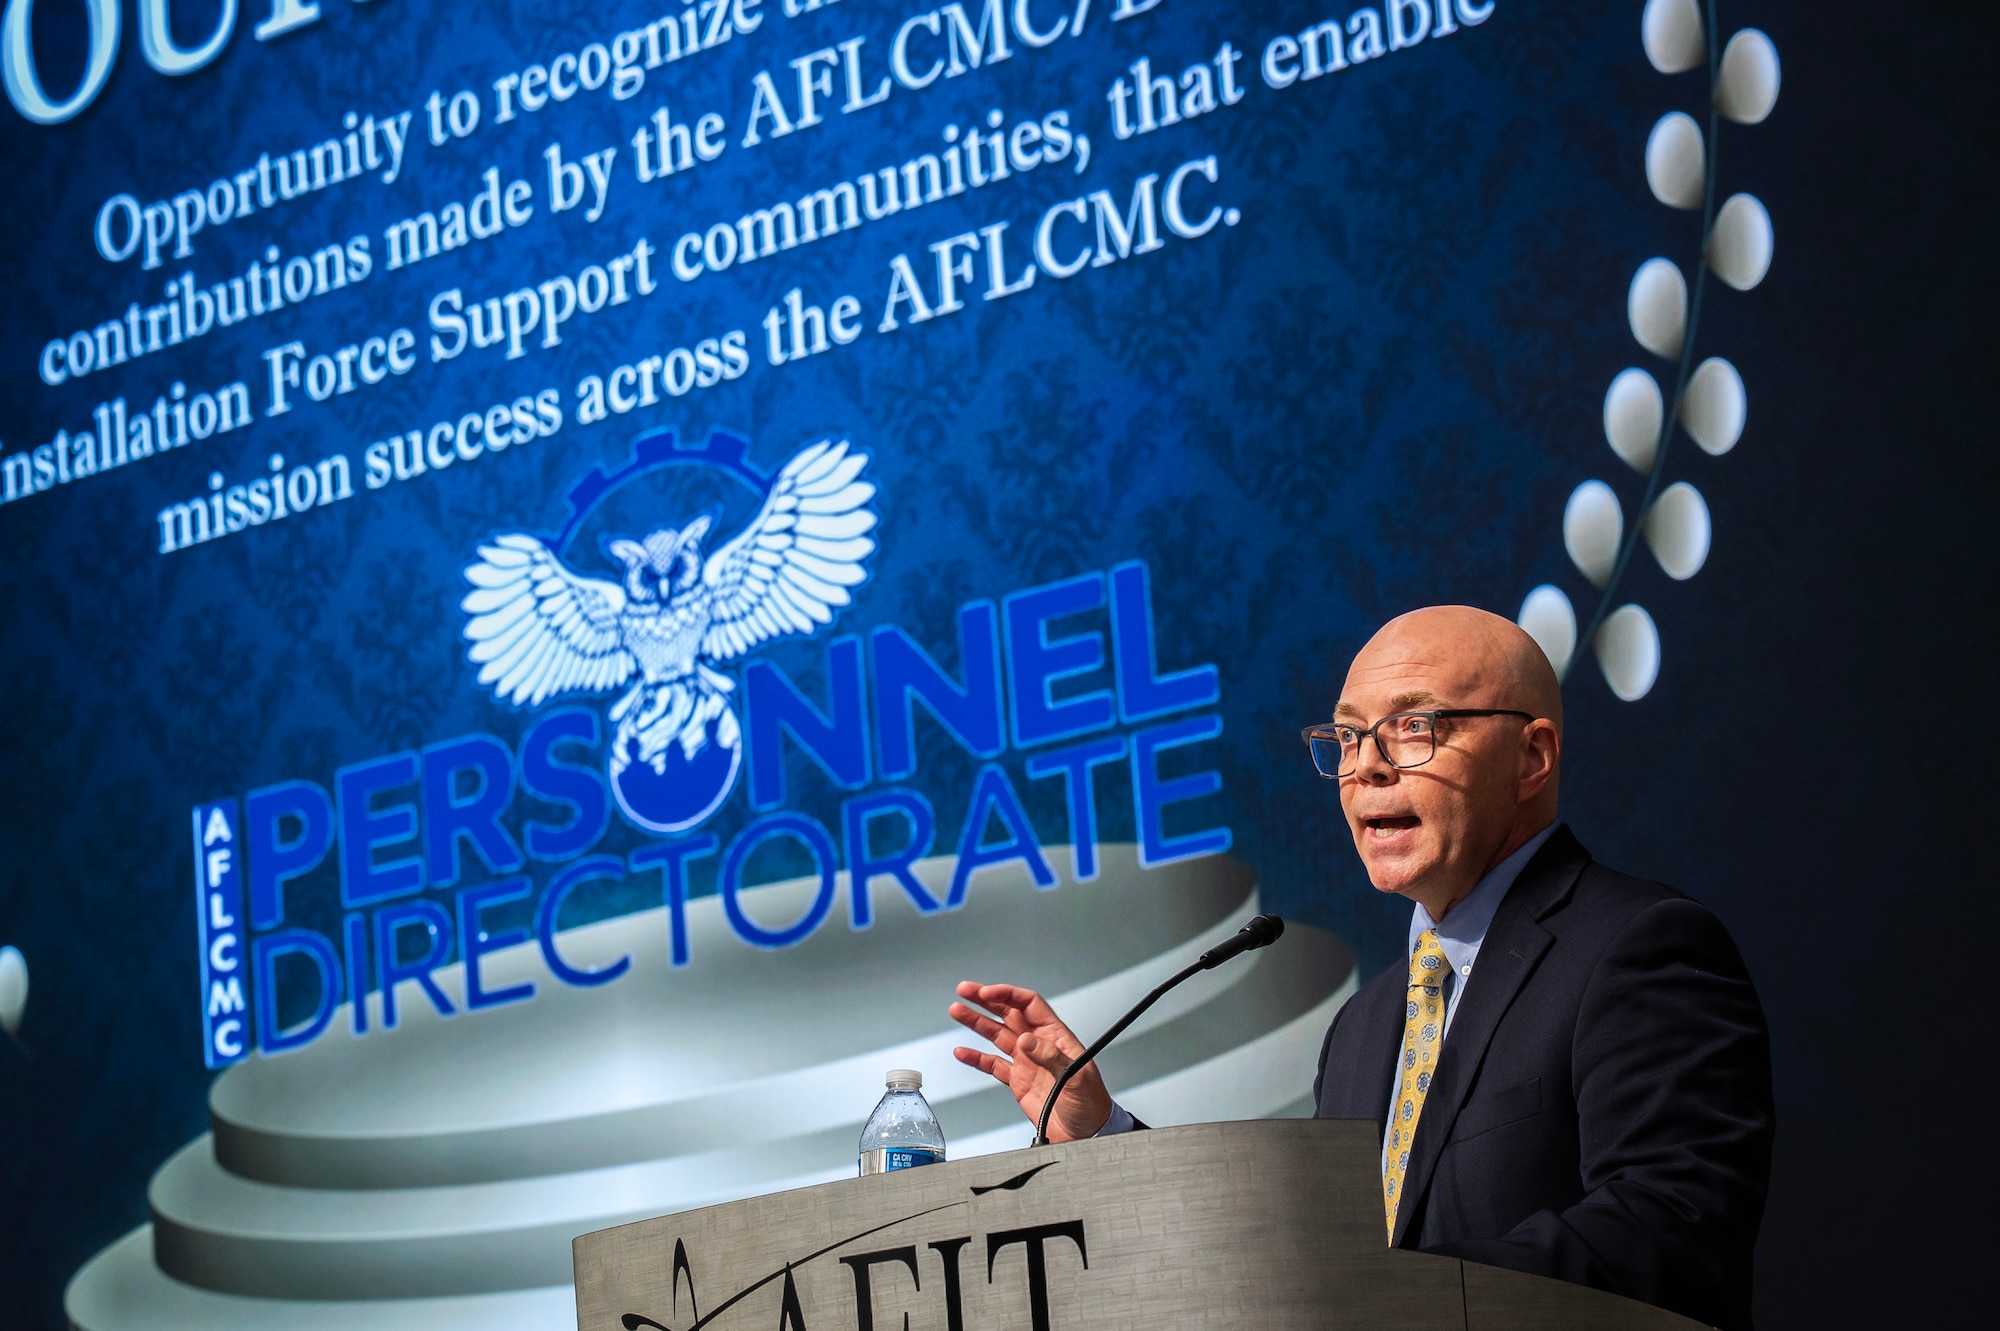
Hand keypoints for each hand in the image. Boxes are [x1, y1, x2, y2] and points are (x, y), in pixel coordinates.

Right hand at [949, 981, 1112, 1141]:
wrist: (1087, 1133)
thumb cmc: (1091, 1102)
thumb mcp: (1076, 1077)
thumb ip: (1050, 1056)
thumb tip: (1026, 1040)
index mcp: (1055, 1035)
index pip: (1029, 1004)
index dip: (1007, 995)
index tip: (987, 992)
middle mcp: (1038, 1044)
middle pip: (1008, 1013)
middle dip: (985, 1000)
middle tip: (965, 990)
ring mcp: (1026, 1061)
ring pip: (996, 1035)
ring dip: (976, 1023)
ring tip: (957, 1011)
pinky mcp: (1018, 1081)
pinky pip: (992, 1065)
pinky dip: (976, 1058)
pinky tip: (962, 1052)